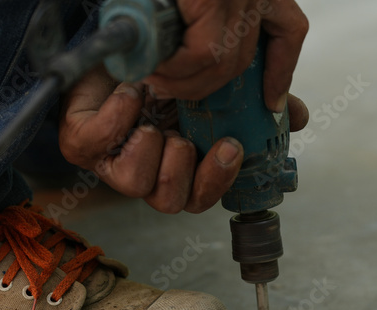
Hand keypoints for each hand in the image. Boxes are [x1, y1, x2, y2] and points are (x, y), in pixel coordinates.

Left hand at [58, 66, 308, 214]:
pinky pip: (96, 146)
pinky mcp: (80, 141)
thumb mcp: (221, 80)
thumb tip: (296, 115)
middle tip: (188, 141)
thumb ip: (257, 100)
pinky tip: (131, 94)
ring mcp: (114, 160)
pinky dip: (117, 119)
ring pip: (137, 188)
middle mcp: (150, 168)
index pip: (204, 196)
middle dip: (185, 174)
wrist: (123, 40)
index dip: (218, 182)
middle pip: (173, 202)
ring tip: (156, 120)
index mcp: (183, 162)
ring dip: (153, 154)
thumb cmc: (167, 65)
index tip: (230, 148)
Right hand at [146, 0, 308, 109]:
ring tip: (158, 78)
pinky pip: (204, 52)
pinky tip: (157, 66)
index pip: (289, 29)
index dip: (280, 71)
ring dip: (186, 81)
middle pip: (245, 55)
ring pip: (223, 61)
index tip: (272, 100)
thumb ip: (206, 15)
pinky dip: (178, 67)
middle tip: (176, 88)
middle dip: (210, 84)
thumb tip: (190, 47)